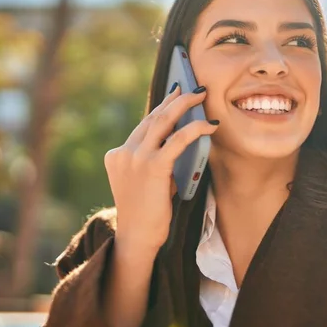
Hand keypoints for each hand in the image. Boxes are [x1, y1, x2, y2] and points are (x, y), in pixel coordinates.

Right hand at [103, 83, 217, 253]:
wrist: (137, 237)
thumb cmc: (146, 212)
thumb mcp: (144, 181)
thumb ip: (154, 160)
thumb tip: (179, 140)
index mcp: (117, 155)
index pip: (144, 125)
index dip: (162, 107)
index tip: (175, 93)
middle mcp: (123, 152)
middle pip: (153, 117)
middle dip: (175, 99)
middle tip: (193, 90)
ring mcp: (136, 158)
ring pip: (164, 121)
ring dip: (185, 105)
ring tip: (201, 97)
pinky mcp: (153, 166)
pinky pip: (177, 140)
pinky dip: (195, 129)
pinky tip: (209, 125)